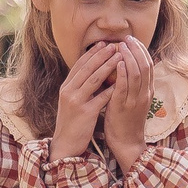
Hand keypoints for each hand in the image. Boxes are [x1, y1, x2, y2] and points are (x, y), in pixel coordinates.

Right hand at [50, 42, 119, 161]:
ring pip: (94, 79)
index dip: (92, 53)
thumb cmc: (72, 124)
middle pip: (86, 68)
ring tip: (119, 56)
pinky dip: (112, 88)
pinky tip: (122, 80)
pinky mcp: (85, 113)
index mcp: (66, 87)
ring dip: (108, 66)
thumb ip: (81, 88)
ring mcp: (76, 101)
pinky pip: (101, 97)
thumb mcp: (72, 102)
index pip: (79, 65)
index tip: (103, 43)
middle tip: (114, 45)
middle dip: (101, 55)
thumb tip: (95, 73)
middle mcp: (68, 91)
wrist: (65, 144)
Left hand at [100, 39, 153, 171]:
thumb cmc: (127, 122)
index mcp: (148, 92)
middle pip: (145, 66)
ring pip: (137, 73)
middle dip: (136, 49)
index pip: (149, 65)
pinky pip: (124, 86)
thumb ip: (134, 86)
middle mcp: (145, 94)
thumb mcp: (135, 102)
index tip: (133, 40)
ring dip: (128, 57)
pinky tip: (116, 62)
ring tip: (120, 45)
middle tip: (126, 38)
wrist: (127, 144)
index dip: (141, 50)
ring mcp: (135, 100)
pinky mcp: (123, 106)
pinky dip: (122, 72)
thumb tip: (128, 68)